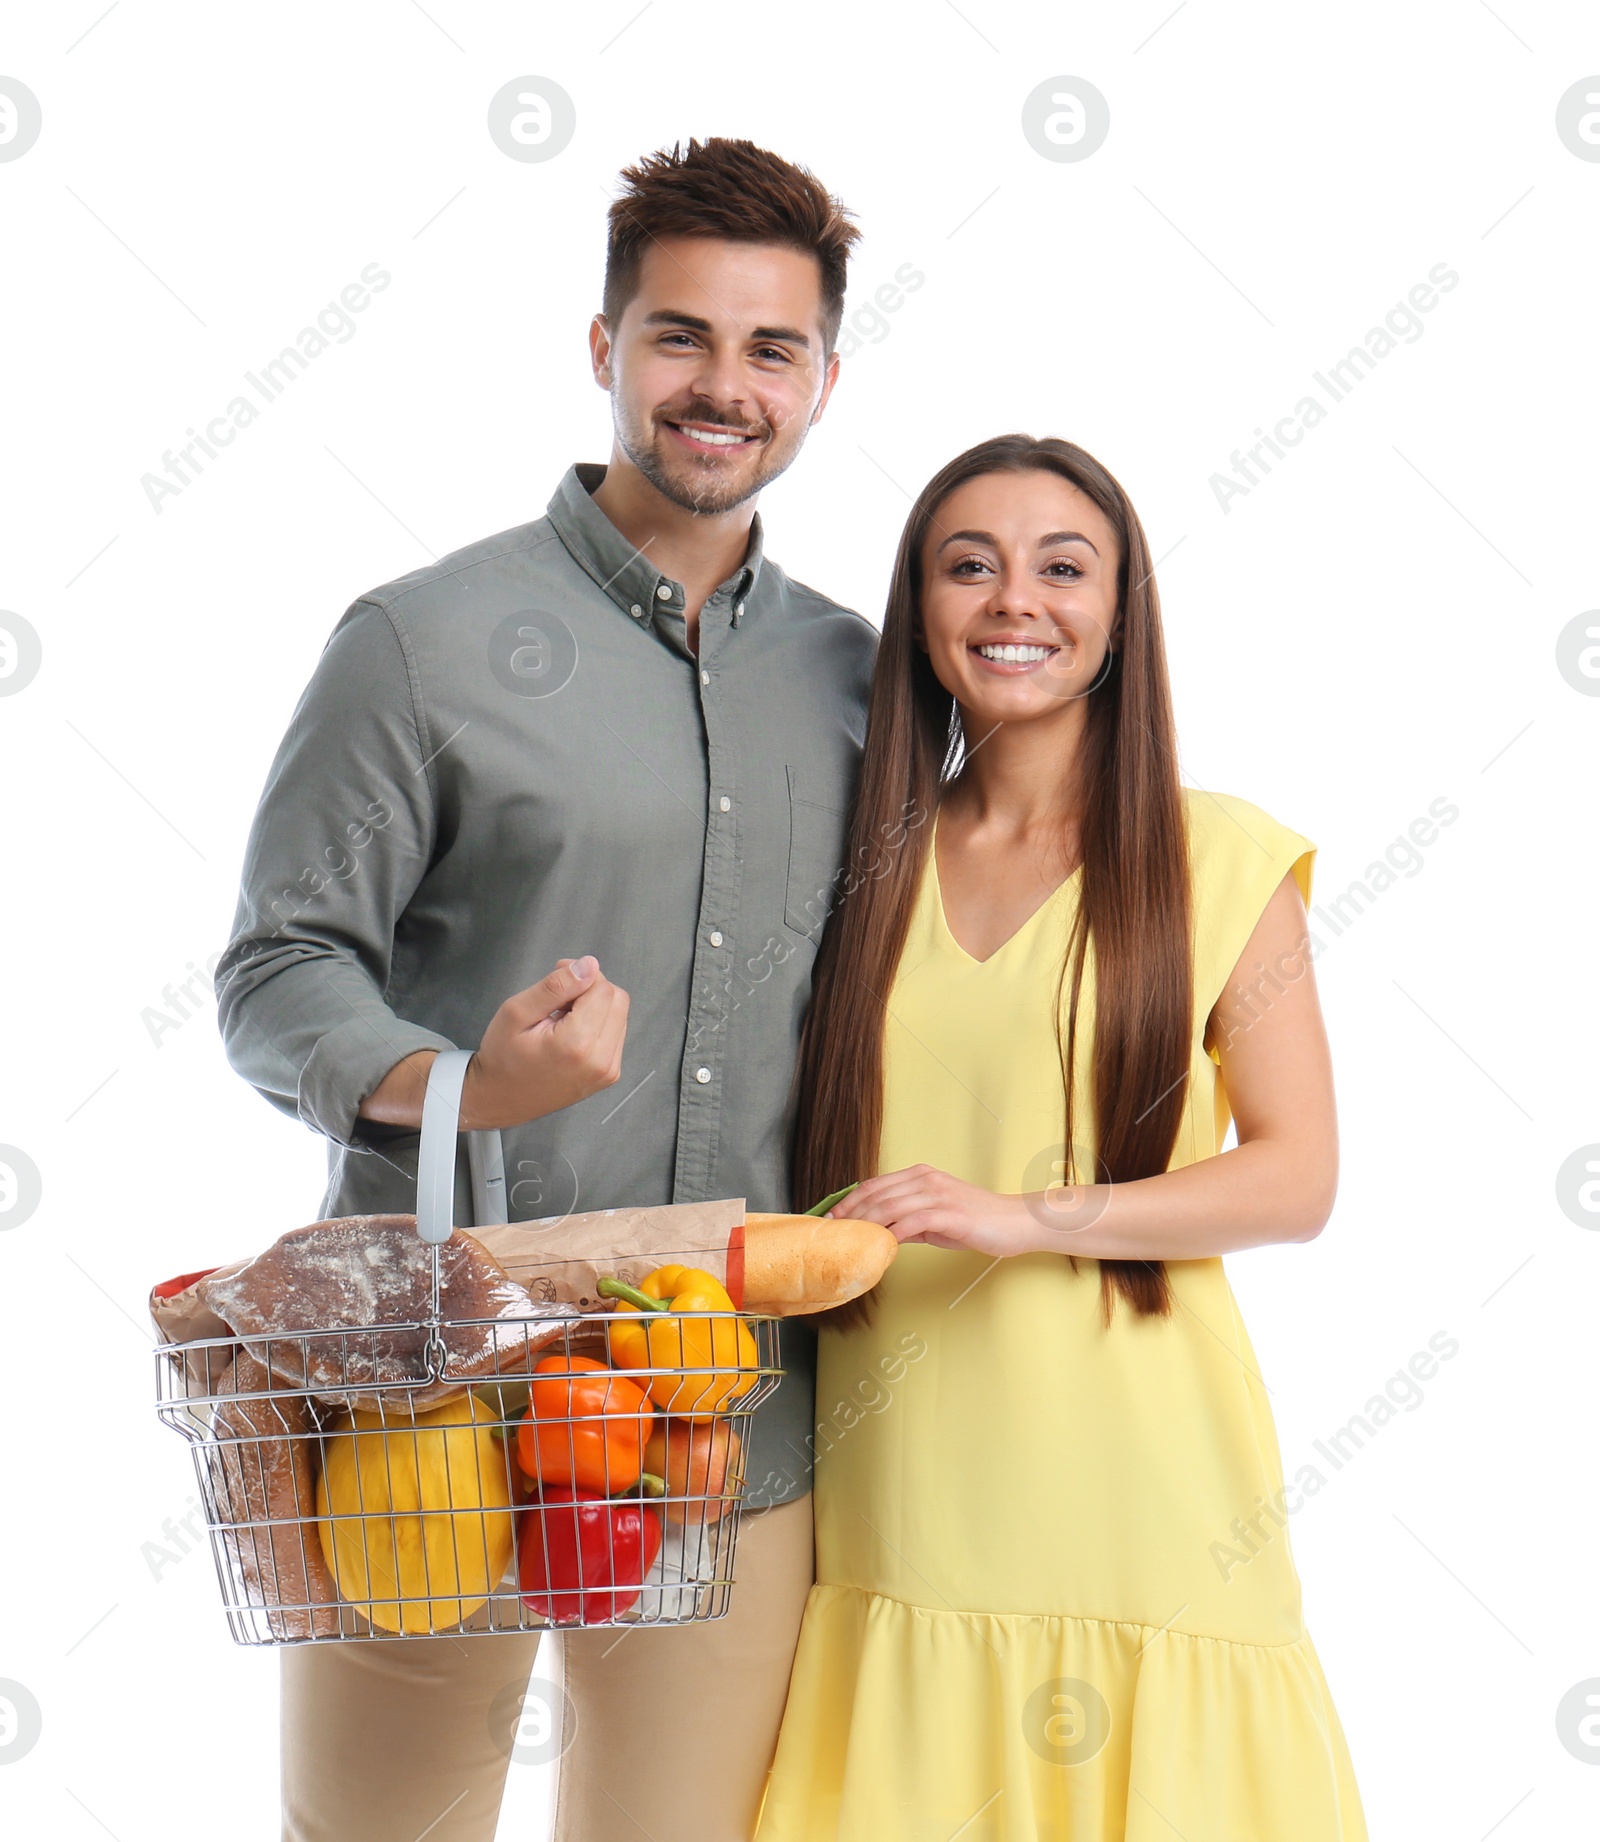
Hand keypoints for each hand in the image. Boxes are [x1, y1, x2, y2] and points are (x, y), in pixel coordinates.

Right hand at [461, 956, 629, 1128]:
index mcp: (577, 1044)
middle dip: (590, 990)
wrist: (501, 1098)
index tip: (558, 979)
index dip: (581, 975)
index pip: (603, 988)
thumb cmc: (503, 1057)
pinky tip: (571, 1032)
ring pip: (619, 1014)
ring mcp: (608, 1070)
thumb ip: (556, 986)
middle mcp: (600, 1060)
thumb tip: (589, 965)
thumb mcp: (517, 1012)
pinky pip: (616, 1032)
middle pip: (617, 999)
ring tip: (562, 1019)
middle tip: (558, 1001)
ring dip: (595, 1007)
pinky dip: (597, 1024)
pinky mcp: (610, 1074)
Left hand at [833, 1164, 1029, 1257]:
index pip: (875, 1184)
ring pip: (890, 1206)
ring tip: (851, 1239)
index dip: (850, 1200)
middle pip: (877, 1194)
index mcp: (920, 1176)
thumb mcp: (935, 1218)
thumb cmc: (976, 1221)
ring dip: (866, 1223)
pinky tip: (882, 1245)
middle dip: (851, 1213)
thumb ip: (908, 1221)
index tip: (832, 1217)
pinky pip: (912, 1221)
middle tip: (833, 1231)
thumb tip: (880, 1234)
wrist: (1014, 1222)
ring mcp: (938, 1194)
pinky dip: (893, 1233)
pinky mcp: (949, 1213)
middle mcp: (926, 1180)